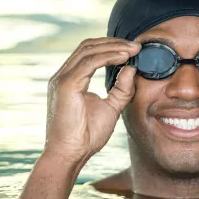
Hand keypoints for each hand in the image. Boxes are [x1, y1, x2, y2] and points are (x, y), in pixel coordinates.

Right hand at [45, 37, 139, 163]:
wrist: (71, 154)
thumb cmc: (86, 136)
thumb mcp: (111, 109)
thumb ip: (121, 90)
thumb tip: (131, 69)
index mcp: (71, 80)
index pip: (90, 53)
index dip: (111, 47)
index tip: (133, 50)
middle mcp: (63, 76)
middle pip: (88, 46)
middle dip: (114, 43)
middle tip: (136, 45)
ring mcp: (62, 79)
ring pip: (88, 50)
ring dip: (113, 47)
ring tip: (133, 50)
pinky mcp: (65, 85)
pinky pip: (89, 63)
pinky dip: (108, 57)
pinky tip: (124, 58)